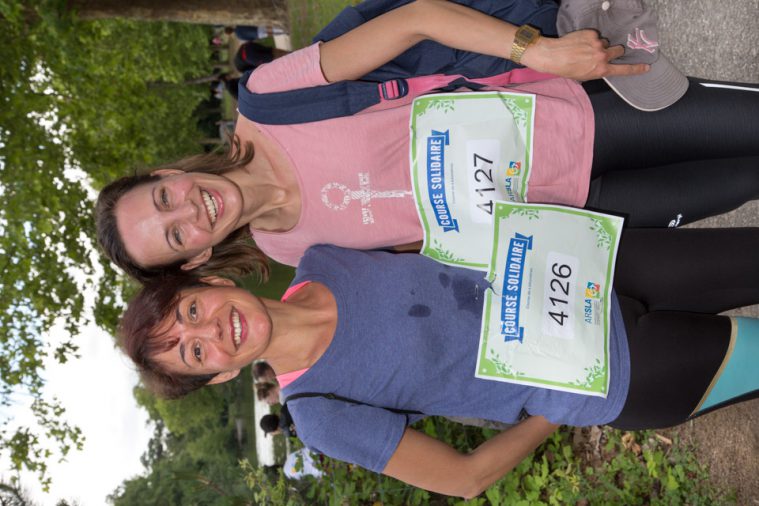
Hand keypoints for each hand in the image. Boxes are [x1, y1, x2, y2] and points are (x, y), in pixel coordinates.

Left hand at [521, 29, 649, 80]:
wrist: (553, 56)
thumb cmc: (566, 69)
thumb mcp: (583, 76)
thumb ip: (596, 71)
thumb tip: (601, 67)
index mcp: (601, 70)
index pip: (624, 70)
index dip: (636, 69)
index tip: (646, 67)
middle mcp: (602, 57)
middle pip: (618, 50)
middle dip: (613, 51)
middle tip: (602, 53)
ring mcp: (598, 44)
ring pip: (605, 42)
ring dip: (599, 45)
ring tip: (584, 49)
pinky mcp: (591, 34)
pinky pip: (596, 35)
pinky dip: (589, 38)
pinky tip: (579, 42)